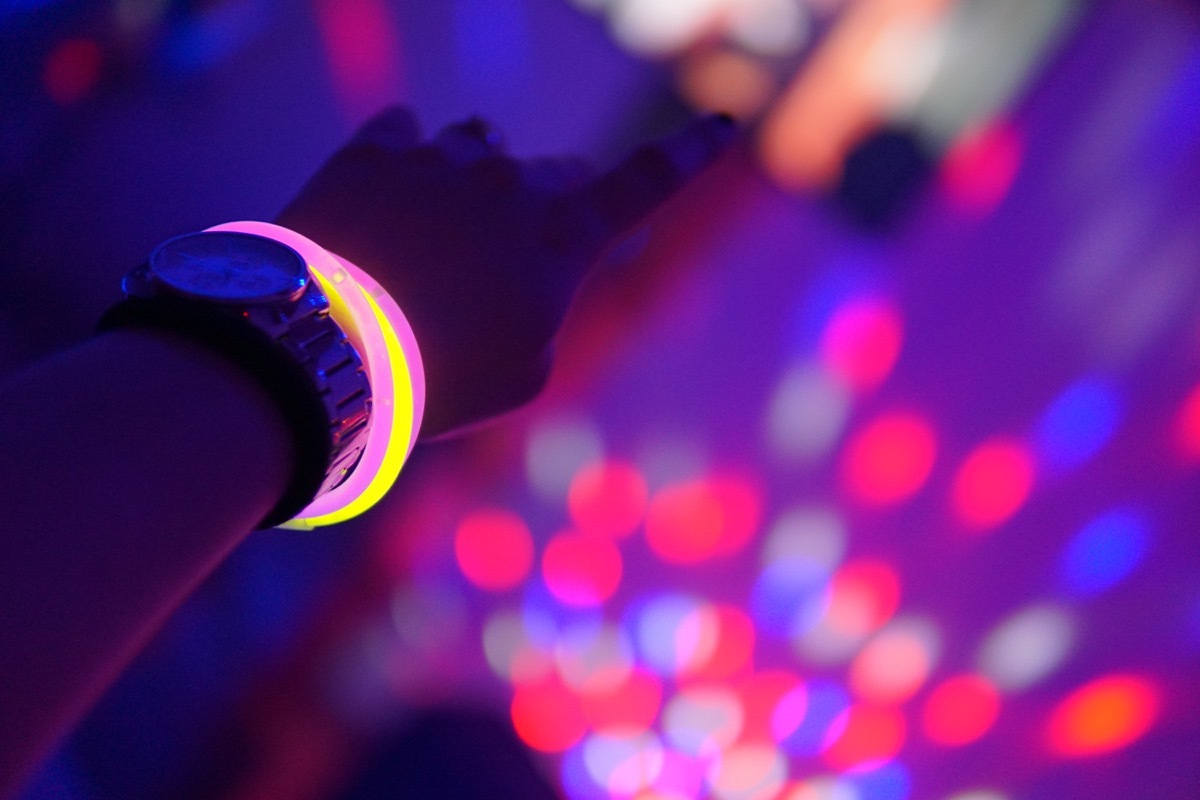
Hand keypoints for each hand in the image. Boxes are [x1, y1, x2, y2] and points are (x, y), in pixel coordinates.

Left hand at [277, 107, 734, 437]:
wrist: (322, 351)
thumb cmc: (438, 378)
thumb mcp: (521, 374)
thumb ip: (547, 311)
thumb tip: (531, 271)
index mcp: (560, 237)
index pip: (644, 186)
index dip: (688, 157)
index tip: (723, 124)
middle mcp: (509, 181)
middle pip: (554, 174)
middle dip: (547, 208)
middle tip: (511, 259)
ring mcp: (439, 158)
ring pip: (481, 145)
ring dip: (475, 180)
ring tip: (436, 233)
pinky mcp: (373, 152)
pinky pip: (404, 132)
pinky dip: (405, 162)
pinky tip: (385, 200)